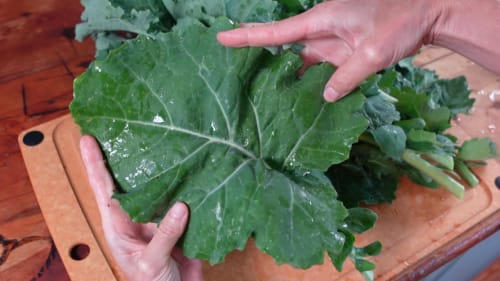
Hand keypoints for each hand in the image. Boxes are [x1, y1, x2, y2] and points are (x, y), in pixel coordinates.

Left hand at [79, 135, 203, 280]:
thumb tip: (180, 206)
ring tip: (156, 136)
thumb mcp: (151, 263)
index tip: (87, 138)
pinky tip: (190, 165)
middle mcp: (137, 216)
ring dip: (158, 164)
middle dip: (123, 154)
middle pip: (129, 180)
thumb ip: (164, 236)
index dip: (95, 164)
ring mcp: (158, 217)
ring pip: (157, 185)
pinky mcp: (178, 221)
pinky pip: (182, 198)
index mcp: (119, 226)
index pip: (104, 190)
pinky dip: (186, 183)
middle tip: (122, 125)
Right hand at [217, 0, 441, 101]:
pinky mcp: (343, 54)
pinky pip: (320, 70)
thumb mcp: (372, 52)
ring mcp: (332, 43)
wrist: (427, 14)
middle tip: (233, 71)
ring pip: (300, 62)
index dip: (248, 36)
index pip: (277, 31)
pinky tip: (301, 100)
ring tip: (263, 96)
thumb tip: (325, 97)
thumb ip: (346, 76)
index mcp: (323, 20)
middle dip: (258, 56)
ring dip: (286, 78)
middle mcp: (322, 31)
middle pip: (283, 47)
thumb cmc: (400, 21)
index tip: (222, 38)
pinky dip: (310, 84)